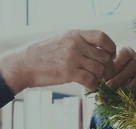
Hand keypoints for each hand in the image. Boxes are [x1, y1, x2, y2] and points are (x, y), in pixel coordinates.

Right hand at [0, 29, 116, 92]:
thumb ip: (78, 43)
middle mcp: (76, 44)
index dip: (110, 48)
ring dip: (100, 78)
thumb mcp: (61, 40)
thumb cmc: (41, 55)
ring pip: (99, 69)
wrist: (24, 64)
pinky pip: (91, 80)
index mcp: (75, 34)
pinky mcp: (68, 73)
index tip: (109, 57)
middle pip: (103, 56)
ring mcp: (72, 58)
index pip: (102, 37)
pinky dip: (93, 86)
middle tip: (104, 75)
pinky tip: (89, 87)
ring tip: (94, 81)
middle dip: (107, 68)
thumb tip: (96, 51)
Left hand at [104, 47, 135, 90]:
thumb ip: (104, 72)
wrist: (123, 80)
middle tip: (109, 86)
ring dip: (128, 87)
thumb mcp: (107, 69)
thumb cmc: (111, 73)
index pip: (126, 54)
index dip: (116, 65)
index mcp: (128, 52)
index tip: (106, 75)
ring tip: (117, 93)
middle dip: (119, 78)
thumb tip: (102, 80)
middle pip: (133, 66)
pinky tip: (129, 96)